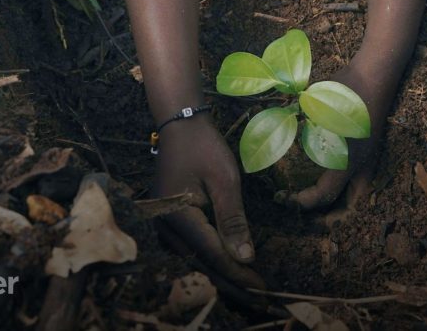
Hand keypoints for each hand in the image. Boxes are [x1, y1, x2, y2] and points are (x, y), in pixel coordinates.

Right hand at [153, 115, 261, 286]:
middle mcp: (165, 228)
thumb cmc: (204, 147)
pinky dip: (211, 263)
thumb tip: (245, 258)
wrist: (180, 125)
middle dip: (233, 284)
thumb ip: (233, 220)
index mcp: (178, 217)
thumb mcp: (225, 180)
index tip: (263, 290)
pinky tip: (229, 273)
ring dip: (223, 276)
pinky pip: (191, 250)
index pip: (213, 255)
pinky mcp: (168, 224)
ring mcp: (163, 227)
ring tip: (250, 292)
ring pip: (195, 261)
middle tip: (262, 299)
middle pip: (202, 265)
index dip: (239, 274)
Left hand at [284, 61, 396, 214]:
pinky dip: (344, 191)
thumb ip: (296, 123)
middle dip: (325, 218)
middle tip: (302, 213)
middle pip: (347, 208)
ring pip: (356, 197)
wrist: (375, 73)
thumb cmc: (346, 90)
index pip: (323, 196)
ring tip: (313, 205)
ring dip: (336, 206)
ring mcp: (370, 160)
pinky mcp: (371, 153)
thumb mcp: (315, 108)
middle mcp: (362, 167)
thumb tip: (272, 132)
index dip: (301, 202)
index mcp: (347, 161)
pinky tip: (326, 180)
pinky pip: (359, 183)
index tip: (283, 197)